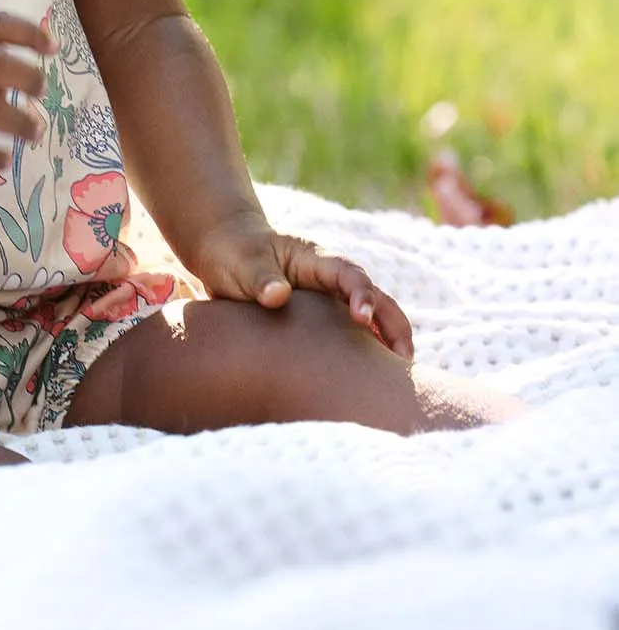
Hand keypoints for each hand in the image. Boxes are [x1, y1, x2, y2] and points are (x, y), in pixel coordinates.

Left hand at [190, 211, 414, 360]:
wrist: (227, 252)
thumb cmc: (234, 254)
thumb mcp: (242, 263)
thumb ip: (260, 278)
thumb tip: (277, 296)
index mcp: (315, 258)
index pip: (348, 272)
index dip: (360, 293)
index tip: (362, 319)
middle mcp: (331, 277)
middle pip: (374, 295)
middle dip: (392, 322)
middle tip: (403, 356)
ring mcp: (332, 297)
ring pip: (373, 315)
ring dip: (388, 339)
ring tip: (399, 374)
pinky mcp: (326, 317)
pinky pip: (355, 332)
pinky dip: (369, 350)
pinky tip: (374, 377)